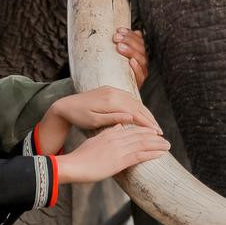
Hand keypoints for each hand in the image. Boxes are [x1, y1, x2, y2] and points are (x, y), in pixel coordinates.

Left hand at [39, 86, 161, 154]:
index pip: (135, 112)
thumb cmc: (78, 117)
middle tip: (160, 132)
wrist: (65, 105)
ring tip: (154, 126)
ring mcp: (112, 90)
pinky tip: (142, 115)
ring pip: (135, 101)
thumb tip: (131, 118)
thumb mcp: (94, 121)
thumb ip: (113, 119)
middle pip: (138, 106)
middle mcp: (114, 92)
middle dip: (150, 119)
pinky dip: (138, 107)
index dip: (147, 123)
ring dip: (146, 113)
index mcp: (111, 101)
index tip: (157, 134)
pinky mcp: (110, 90)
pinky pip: (129, 98)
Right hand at [56, 124, 170, 185]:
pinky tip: (161, 154)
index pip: (131, 130)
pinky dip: (152, 154)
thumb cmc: (80, 156)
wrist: (73, 165)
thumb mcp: (94, 140)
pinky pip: (140, 155)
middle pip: (140, 136)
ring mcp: (119, 149)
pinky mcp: (120, 161)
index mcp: (110, 134)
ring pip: (143, 144)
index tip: (153, 132)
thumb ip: (107, 133)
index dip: (144, 131)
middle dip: (154, 137)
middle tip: (165, 139)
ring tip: (167, 146)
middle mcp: (116, 139)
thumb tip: (117, 126)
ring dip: (157, 145)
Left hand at [114, 27, 148, 89]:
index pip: (139, 40)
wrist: (113, 88)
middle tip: (116, 38)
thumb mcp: (117, 54)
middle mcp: (141, 61)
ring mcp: (141, 71)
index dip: (130, 34)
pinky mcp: (139, 82)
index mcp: (138, 52)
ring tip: (120, 47)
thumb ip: (123, 42)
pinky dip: (136, 67)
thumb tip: (132, 31)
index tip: (119, 30)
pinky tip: (131, 62)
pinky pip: (141, 75)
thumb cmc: (115, 70)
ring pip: (141, 59)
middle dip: (128, 40)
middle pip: (140, 48)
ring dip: (130, 51)